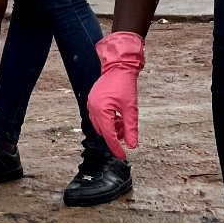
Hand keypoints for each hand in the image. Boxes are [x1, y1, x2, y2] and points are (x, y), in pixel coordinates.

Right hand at [87, 32, 144, 159]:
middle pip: (103, 131)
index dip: (116, 147)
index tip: (123, 155)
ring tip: (123, 124)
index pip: (109, 136)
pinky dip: (108, 121)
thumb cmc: (124, 85)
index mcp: (102, 111)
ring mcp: (91, 105)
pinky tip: (118, 118)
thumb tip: (132, 144)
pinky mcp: (93, 101)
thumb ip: (131, 128)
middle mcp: (93, 109)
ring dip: (112, 128)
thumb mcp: (131, 109)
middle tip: (126, 135)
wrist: (118, 67)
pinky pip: (99, 117)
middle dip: (114, 136)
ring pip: (100, 125)